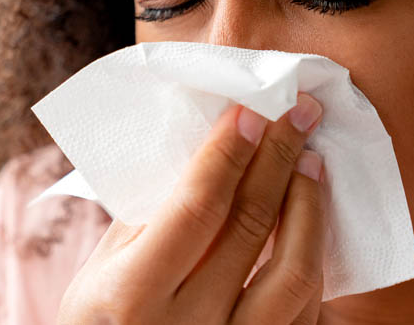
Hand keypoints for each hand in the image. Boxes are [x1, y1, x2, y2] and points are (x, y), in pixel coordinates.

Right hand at [57, 93, 325, 324]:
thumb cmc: (103, 321)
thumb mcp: (101, 271)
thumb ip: (145, 215)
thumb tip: (202, 144)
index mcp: (134, 295)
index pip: (196, 209)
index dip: (228, 154)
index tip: (251, 110)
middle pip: (250, 228)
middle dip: (279, 159)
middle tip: (297, 112)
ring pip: (295, 273)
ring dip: (309, 207)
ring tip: (310, 162)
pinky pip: (307, 309)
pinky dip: (313, 257)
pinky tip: (309, 220)